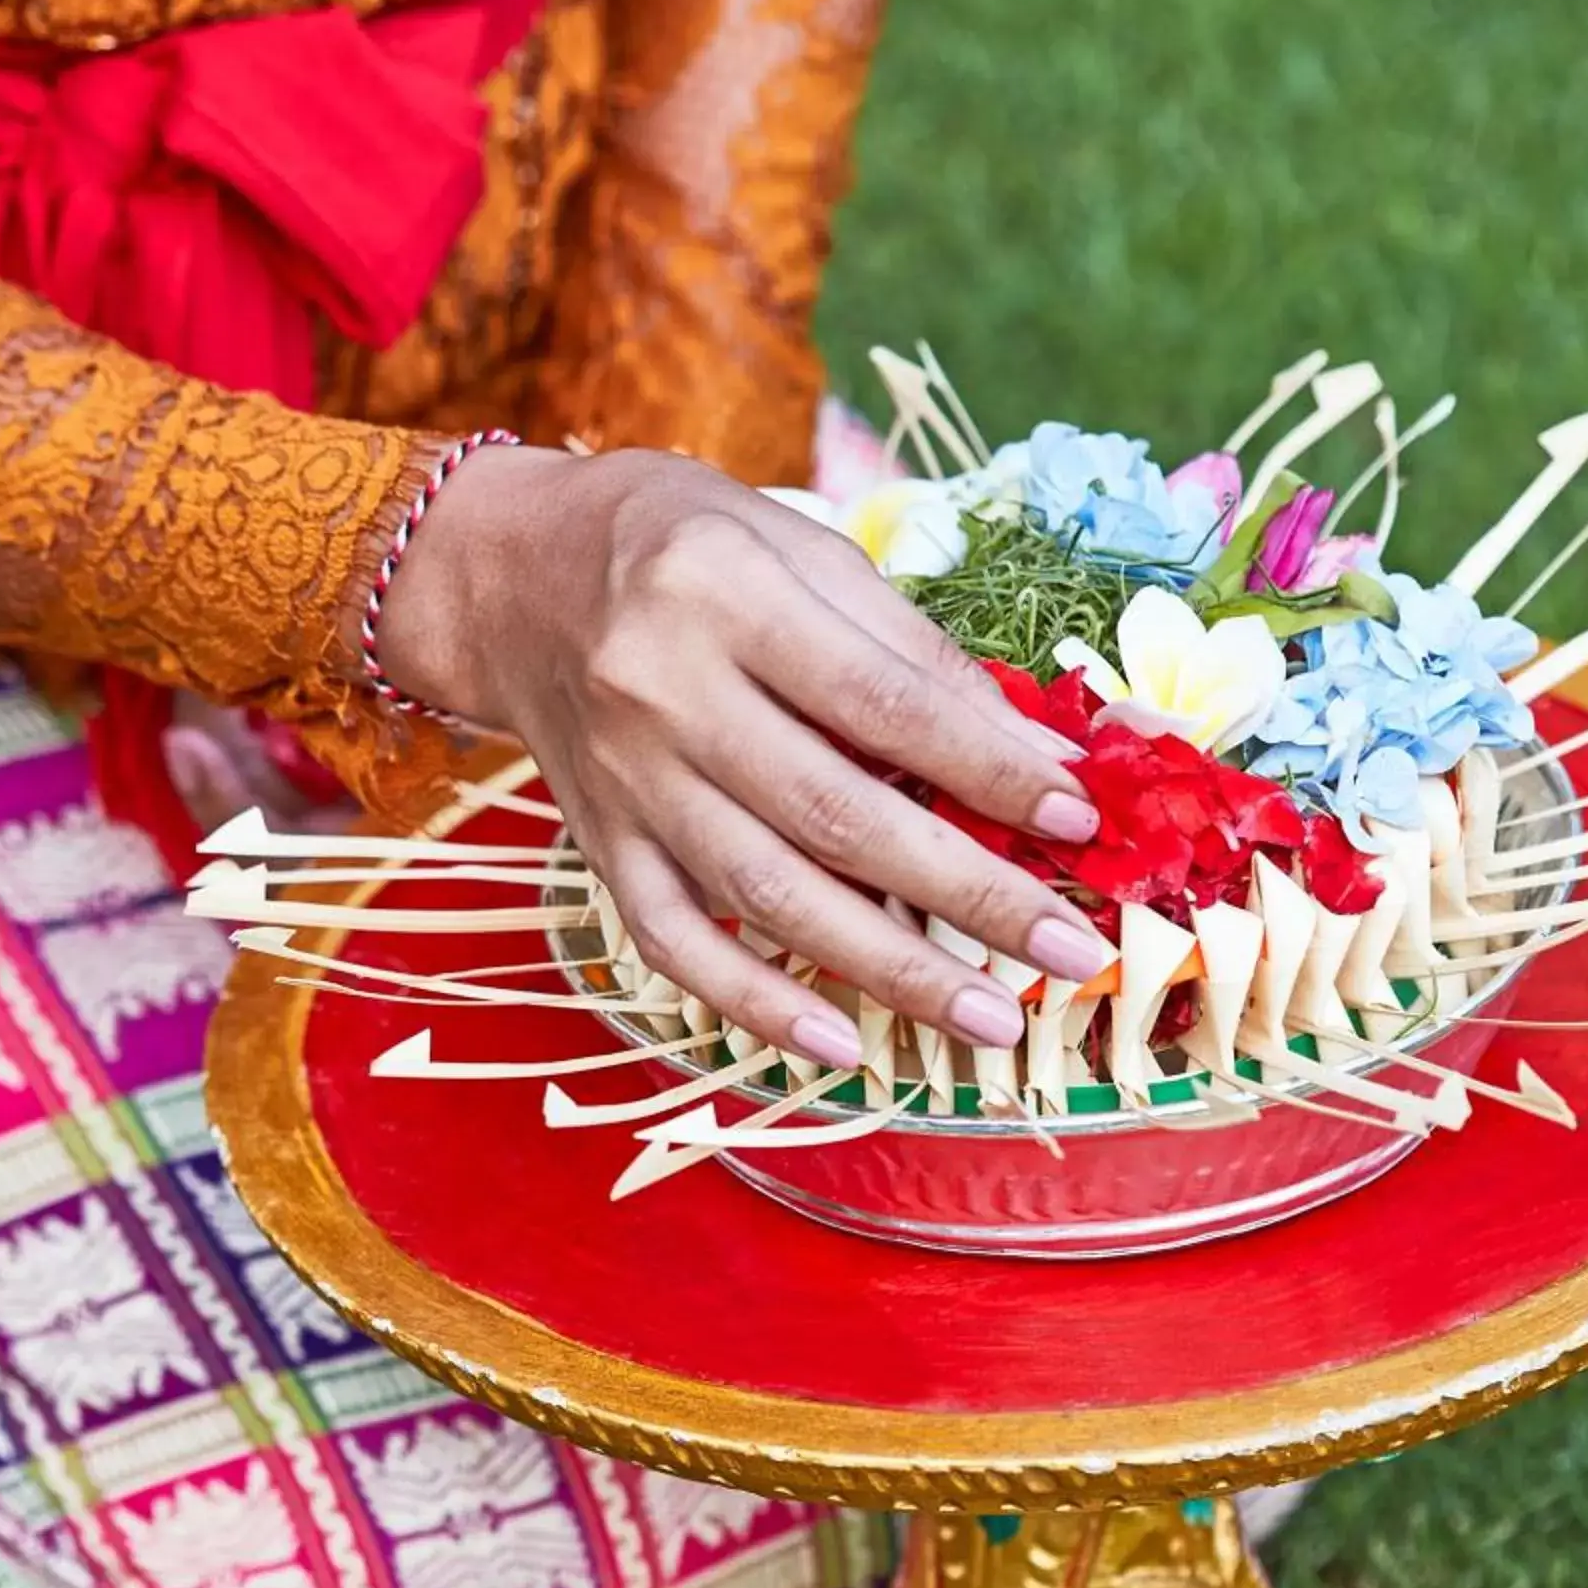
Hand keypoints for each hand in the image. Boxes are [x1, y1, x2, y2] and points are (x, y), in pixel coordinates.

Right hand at [375, 446, 1116, 1061]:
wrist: (510, 576)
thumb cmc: (682, 545)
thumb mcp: (798, 548)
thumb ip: (909, 648)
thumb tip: (1035, 753)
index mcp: (725, 592)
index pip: (883, 702)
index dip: (988, 769)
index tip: (1077, 818)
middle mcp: (663, 692)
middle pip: (835, 815)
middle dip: (968, 892)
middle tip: (1070, 950)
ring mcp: (626, 782)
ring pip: (768, 895)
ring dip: (890, 969)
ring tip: (991, 1017)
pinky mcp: (599, 844)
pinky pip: (675, 942)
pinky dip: (755, 1003)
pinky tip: (839, 1042)